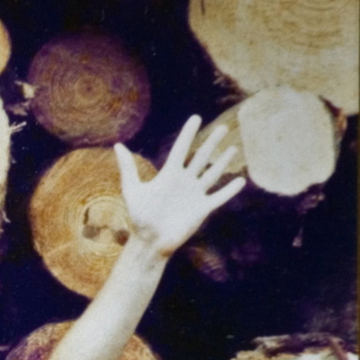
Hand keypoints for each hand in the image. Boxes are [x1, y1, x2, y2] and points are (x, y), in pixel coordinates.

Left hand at [114, 114, 244, 257]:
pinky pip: (219, 197)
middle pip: (201, 157)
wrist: (149, 242)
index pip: (181, 149)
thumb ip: (128, 168)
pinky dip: (230, 190)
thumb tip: (117, 145)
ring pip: (212, 174)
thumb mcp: (132, 190)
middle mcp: (184, 181)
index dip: (188, 134)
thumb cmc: (139, 217)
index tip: (196, 118)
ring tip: (233, 148)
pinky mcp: (202, 209)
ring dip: (223, 161)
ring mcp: (194, 195)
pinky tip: (241, 181)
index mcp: (169, 174)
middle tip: (222, 128)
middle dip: (212, 143)